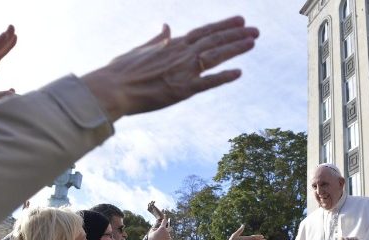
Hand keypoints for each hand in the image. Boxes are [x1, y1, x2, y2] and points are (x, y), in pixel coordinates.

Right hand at [81, 16, 258, 118]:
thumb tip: (166, 27)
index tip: (240, 20)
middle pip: (214, 40)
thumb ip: (157, 39)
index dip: (223, 26)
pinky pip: (207, 83)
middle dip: (236, 34)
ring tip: (253, 42)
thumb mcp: (140, 49)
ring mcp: (183, 71)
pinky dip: (223, 77)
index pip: (203, 32)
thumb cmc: (121, 71)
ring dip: (235, 48)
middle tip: (256, 30)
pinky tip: (239, 73)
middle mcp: (181, 54)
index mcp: (172, 45)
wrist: (112, 88)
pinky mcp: (182, 90)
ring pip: (215, 56)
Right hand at [146, 216, 170, 239]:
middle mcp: (166, 232)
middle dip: (168, 227)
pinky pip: (167, 237)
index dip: (165, 217)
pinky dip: (165, 238)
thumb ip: (154, 228)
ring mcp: (168, 236)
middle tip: (166, 228)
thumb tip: (156, 227)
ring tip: (159, 238)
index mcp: (162, 228)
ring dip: (164, 234)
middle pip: (169, 227)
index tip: (165, 214)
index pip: (164, 221)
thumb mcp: (150, 233)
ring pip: (167, 233)